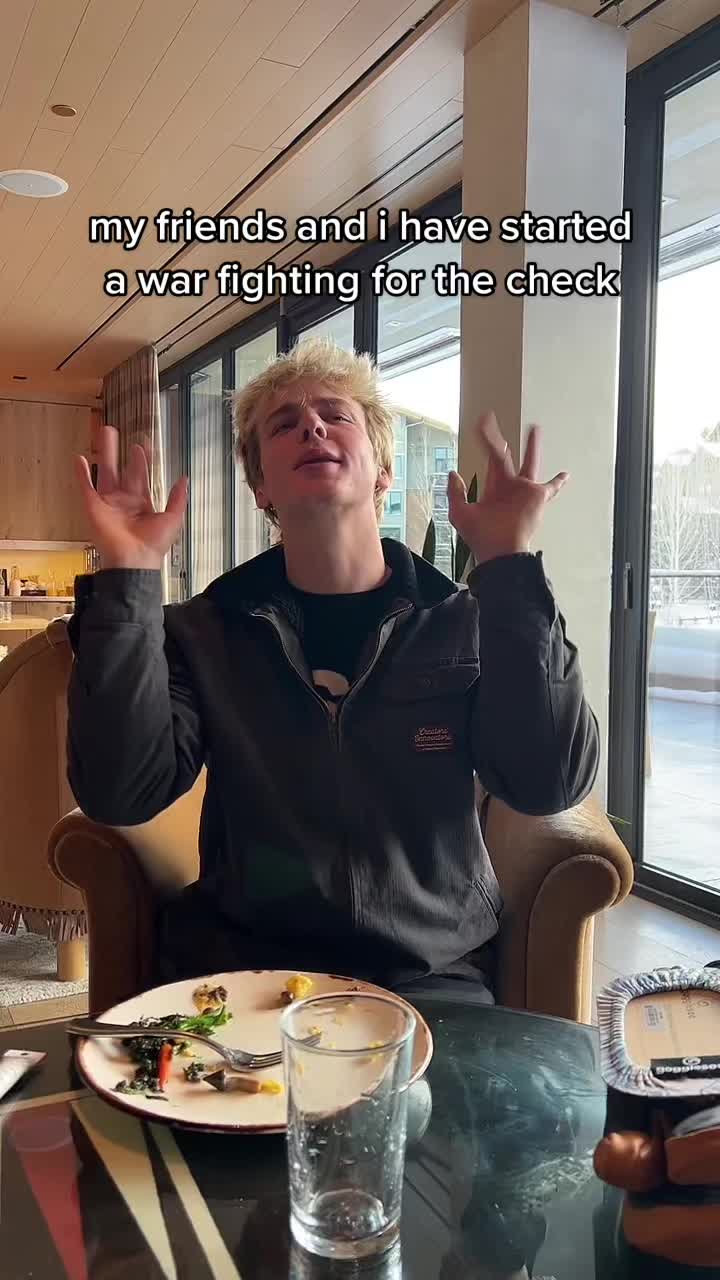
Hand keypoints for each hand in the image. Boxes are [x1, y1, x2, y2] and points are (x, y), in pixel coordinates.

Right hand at [74, 424, 188, 570]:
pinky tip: (80, 459)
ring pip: (104, 472)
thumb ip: (178, 497)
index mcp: (141, 504)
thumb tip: (184, 478)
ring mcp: (108, 503)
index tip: (141, 445)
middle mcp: (123, 501)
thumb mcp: (173, 518)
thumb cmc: (154, 544)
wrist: (135, 559)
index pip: (140, 476)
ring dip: (103, 454)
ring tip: (103, 434)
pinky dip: (82, 474)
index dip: (141, 460)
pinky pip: (86, 487)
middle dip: (118, 451)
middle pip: (120, 470)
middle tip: (115, 432)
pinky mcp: (93, 507)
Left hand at [447, 412, 567, 564]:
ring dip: (532, 446)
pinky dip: (559, 482)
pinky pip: (552, 488)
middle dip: (498, 439)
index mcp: (493, 488)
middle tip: (493, 422)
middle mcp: (508, 487)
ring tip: (534, 428)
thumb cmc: (481, 537)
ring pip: (530, 463)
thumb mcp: (460, 513)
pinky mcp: (538, 497)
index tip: (482, 424)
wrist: (500, 550)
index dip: (485, 440)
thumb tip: (453, 473)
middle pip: (504, 456)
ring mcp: (524, 491)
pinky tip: (565, 474)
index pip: (489, 459)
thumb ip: (455, 493)